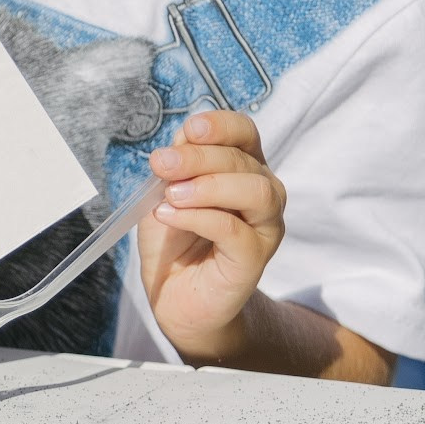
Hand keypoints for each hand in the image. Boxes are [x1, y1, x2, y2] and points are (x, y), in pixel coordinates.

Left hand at [137, 111, 287, 361]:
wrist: (176, 297)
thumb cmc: (175, 243)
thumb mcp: (164, 194)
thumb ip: (175, 168)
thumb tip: (180, 140)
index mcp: (241, 169)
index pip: (245, 134)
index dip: (221, 126)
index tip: (190, 130)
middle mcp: (262, 194)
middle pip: (244, 160)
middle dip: (199, 156)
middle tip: (160, 164)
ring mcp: (264, 228)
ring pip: (255, 191)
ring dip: (207, 186)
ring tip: (171, 195)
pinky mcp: (254, 259)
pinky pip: (234, 230)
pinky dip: (197, 217)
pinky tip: (168, 216)